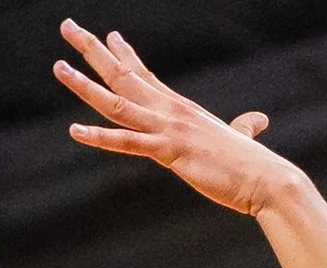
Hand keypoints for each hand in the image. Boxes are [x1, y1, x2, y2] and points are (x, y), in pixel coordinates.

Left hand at [55, 20, 292, 214]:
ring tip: (58, 67)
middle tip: (68, 27)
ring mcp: (169, 129)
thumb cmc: (254, 166)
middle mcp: (171, 111)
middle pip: (124, 75)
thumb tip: (257, 121)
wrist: (268, 180)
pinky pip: (127, 142)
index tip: (109, 36)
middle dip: (93, 50)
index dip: (124, 54)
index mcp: (183, 109)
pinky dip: (99, 137)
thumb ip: (243, 128)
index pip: (146, 75)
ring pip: (117, 102)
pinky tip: (75, 130)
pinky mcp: (170, 152)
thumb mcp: (241, 140)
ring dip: (85, 85)